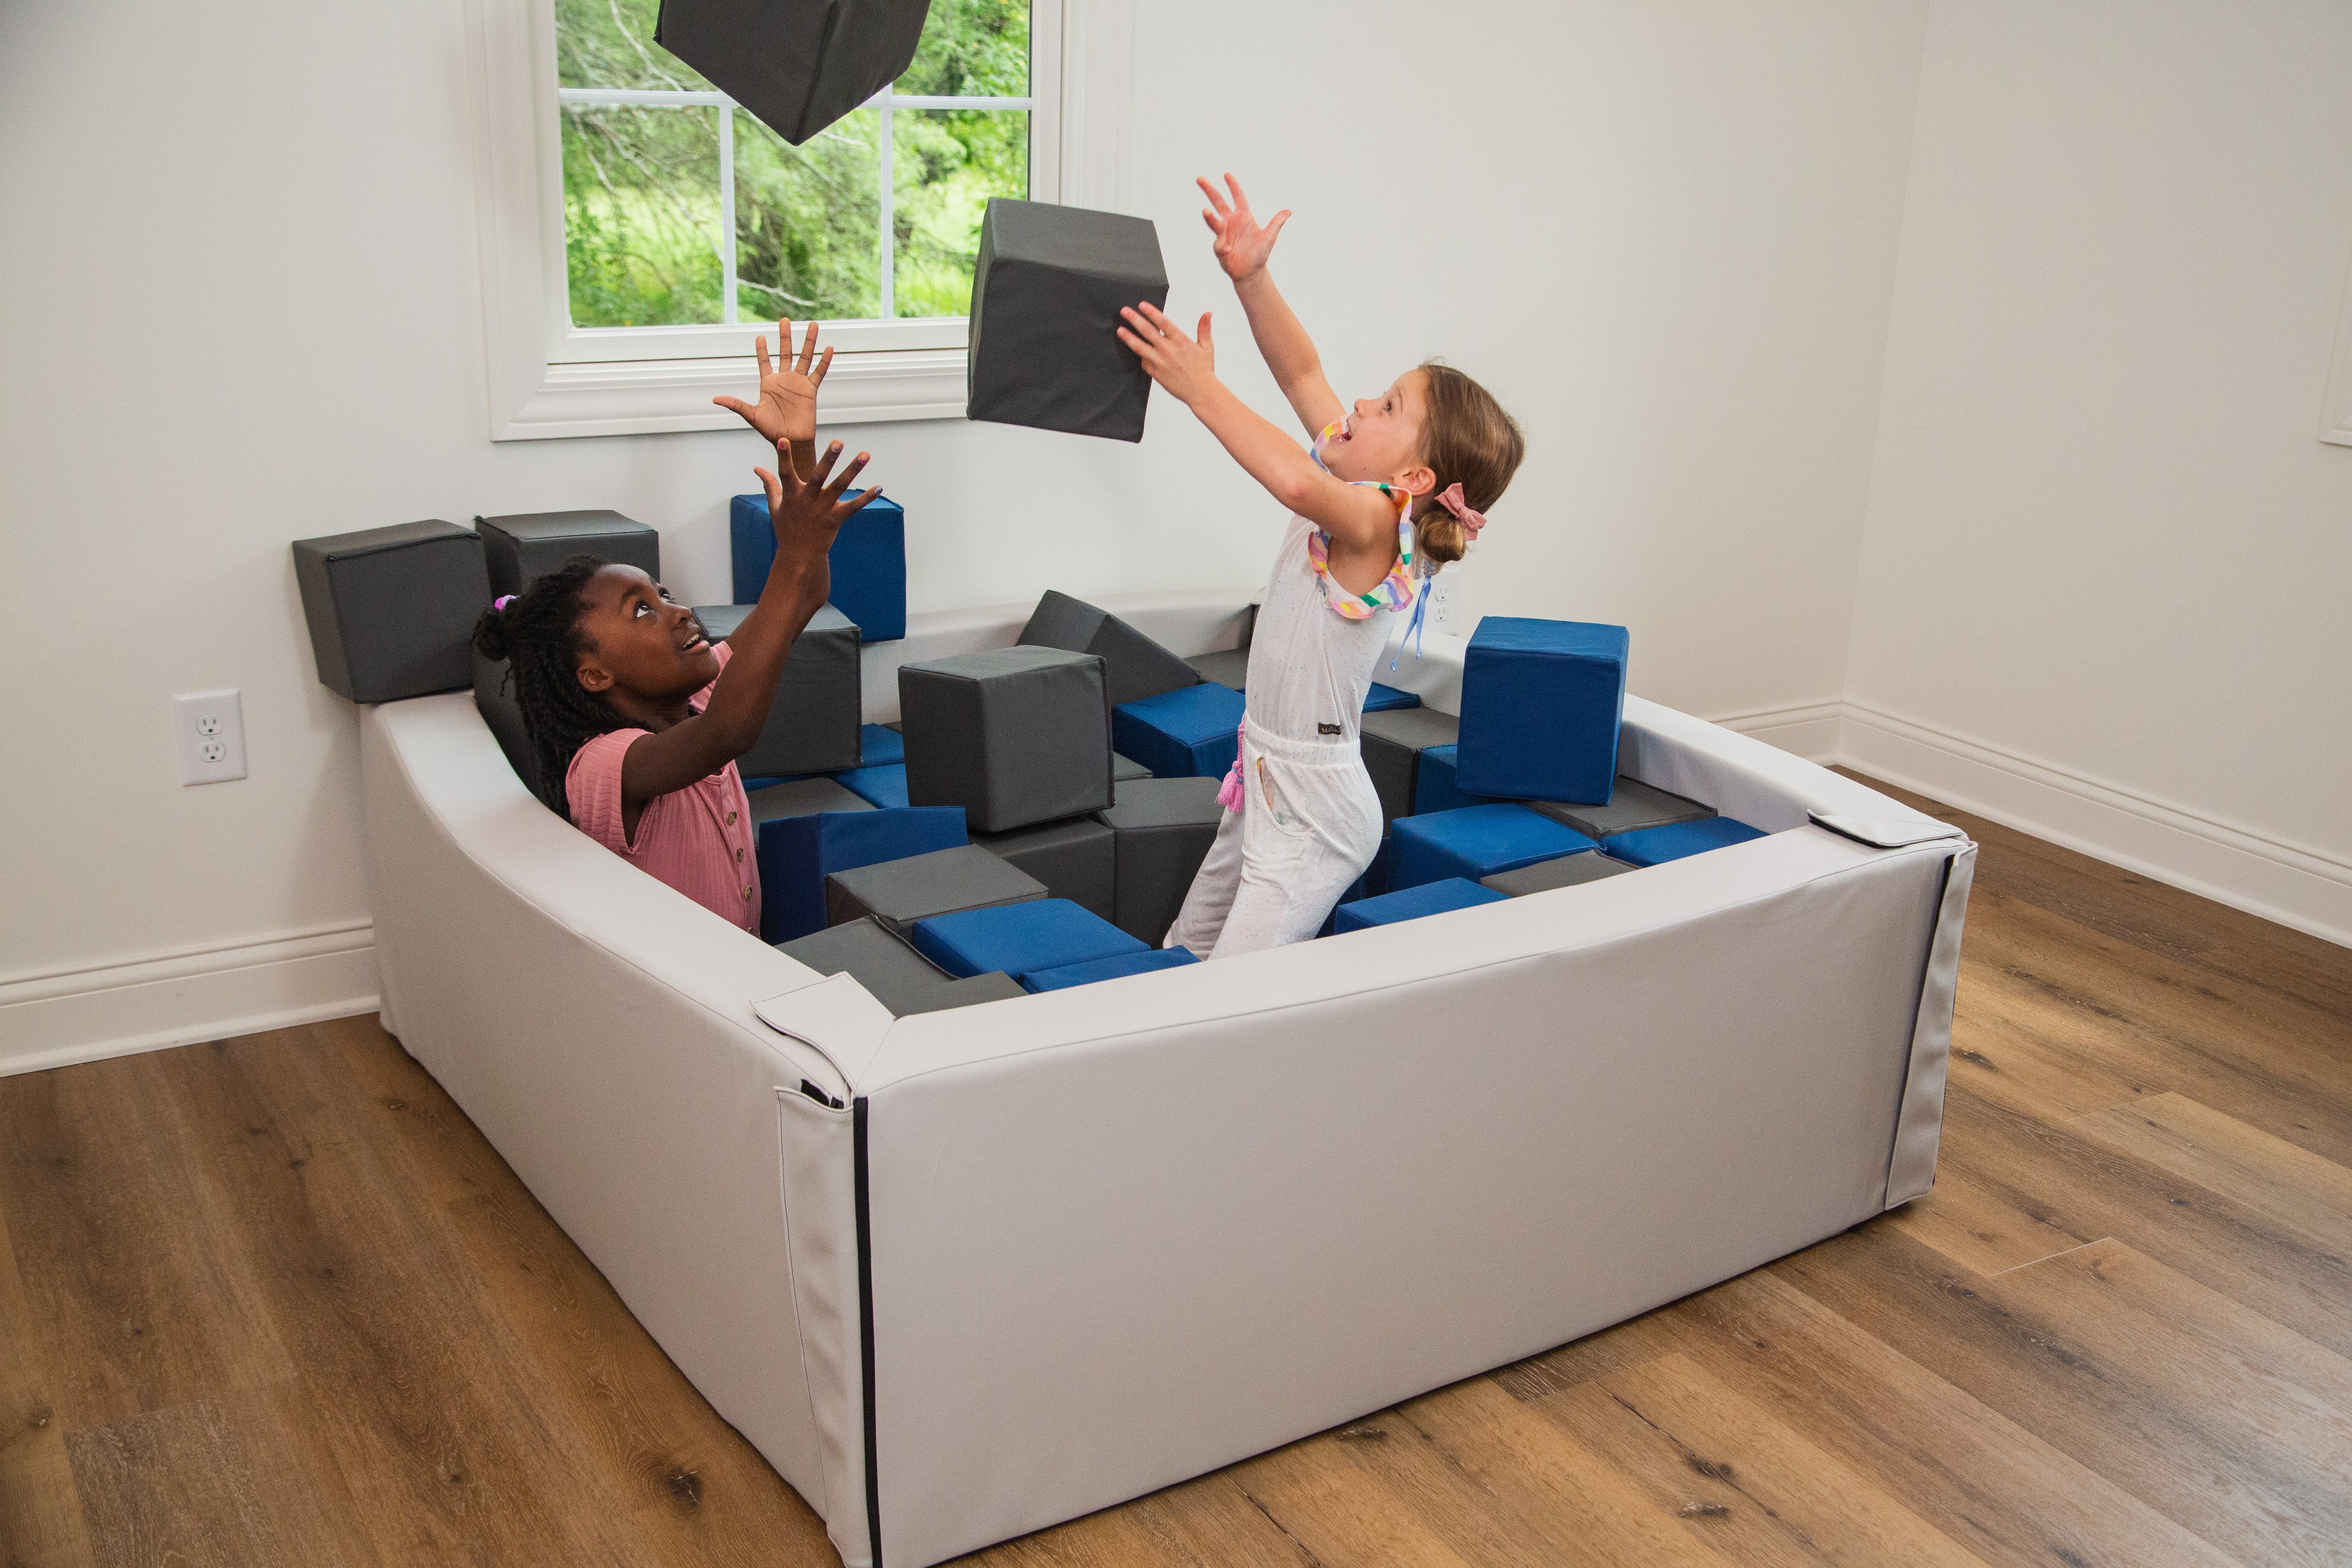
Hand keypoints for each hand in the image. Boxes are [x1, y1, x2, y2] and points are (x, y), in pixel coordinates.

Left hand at [714, 319, 833, 444]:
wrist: (790, 441)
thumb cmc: (770, 430)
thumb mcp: (751, 415)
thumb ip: (735, 404)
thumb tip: (715, 399)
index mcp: (768, 384)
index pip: (765, 362)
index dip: (762, 350)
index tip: (760, 336)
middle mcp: (784, 380)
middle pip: (785, 352)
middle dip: (785, 336)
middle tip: (784, 320)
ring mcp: (798, 383)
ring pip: (804, 357)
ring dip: (808, 341)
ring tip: (813, 324)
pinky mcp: (810, 390)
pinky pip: (818, 372)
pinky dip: (824, 361)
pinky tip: (829, 348)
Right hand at [754, 438, 876, 576]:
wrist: (798, 556)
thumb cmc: (786, 528)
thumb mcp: (775, 506)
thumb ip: (769, 484)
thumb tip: (757, 468)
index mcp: (791, 494)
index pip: (785, 472)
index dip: (783, 456)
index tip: (782, 439)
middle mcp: (808, 499)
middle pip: (818, 475)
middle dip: (828, 458)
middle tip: (838, 441)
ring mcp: (823, 509)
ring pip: (840, 486)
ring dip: (853, 470)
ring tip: (865, 454)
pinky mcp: (836, 519)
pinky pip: (854, 507)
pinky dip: (866, 498)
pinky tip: (879, 487)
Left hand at [1117, 303, 1216, 403]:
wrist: (1200, 391)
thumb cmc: (1203, 370)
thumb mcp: (1207, 347)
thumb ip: (1204, 328)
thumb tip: (1207, 313)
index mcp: (1181, 341)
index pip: (1163, 322)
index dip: (1151, 312)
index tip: (1142, 305)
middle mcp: (1168, 350)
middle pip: (1147, 331)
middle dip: (1134, 319)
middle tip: (1124, 311)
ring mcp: (1160, 362)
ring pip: (1140, 347)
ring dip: (1129, 337)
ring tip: (1120, 330)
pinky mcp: (1155, 373)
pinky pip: (1144, 362)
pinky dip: (1140, 355)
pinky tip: (1134, 349)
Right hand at [1197, 173, 1289, 282]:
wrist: (1251, 272)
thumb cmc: (1260, 254)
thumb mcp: (1270, 237)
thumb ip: (1276, 223)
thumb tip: (1289, 211)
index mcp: (1243, 216)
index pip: (1237, 197)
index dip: (1233, 186)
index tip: (1227, 174)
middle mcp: (1231, 222)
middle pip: (1218, 203)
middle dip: (1209, 190)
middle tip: (1200, 179)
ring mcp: (1223, 234)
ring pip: (1214, 222)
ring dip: (1209, 217)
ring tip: (1205, 211)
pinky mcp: (1219, 247)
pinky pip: (1219, 244)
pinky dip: (1223, 246)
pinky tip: (1228, 251)